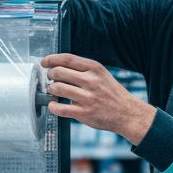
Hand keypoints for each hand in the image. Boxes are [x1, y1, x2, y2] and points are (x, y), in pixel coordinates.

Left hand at [42, 53, 156, 144]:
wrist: (127, 113)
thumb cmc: (112, 94)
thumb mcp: (102, 75)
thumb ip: (83, 70)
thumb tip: (59, 67)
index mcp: (95, 69)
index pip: (67, 59)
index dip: (52, 59)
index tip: (44, 62)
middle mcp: (91, 81)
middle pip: (59, 72)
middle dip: (50, 75)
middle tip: (51, 79)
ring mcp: (87, 98)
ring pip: (57, 88)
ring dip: (51, 90)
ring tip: (54, 92)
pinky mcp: (84, 113)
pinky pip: (60, 108)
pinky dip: (52, 106)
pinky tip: (54, 105)